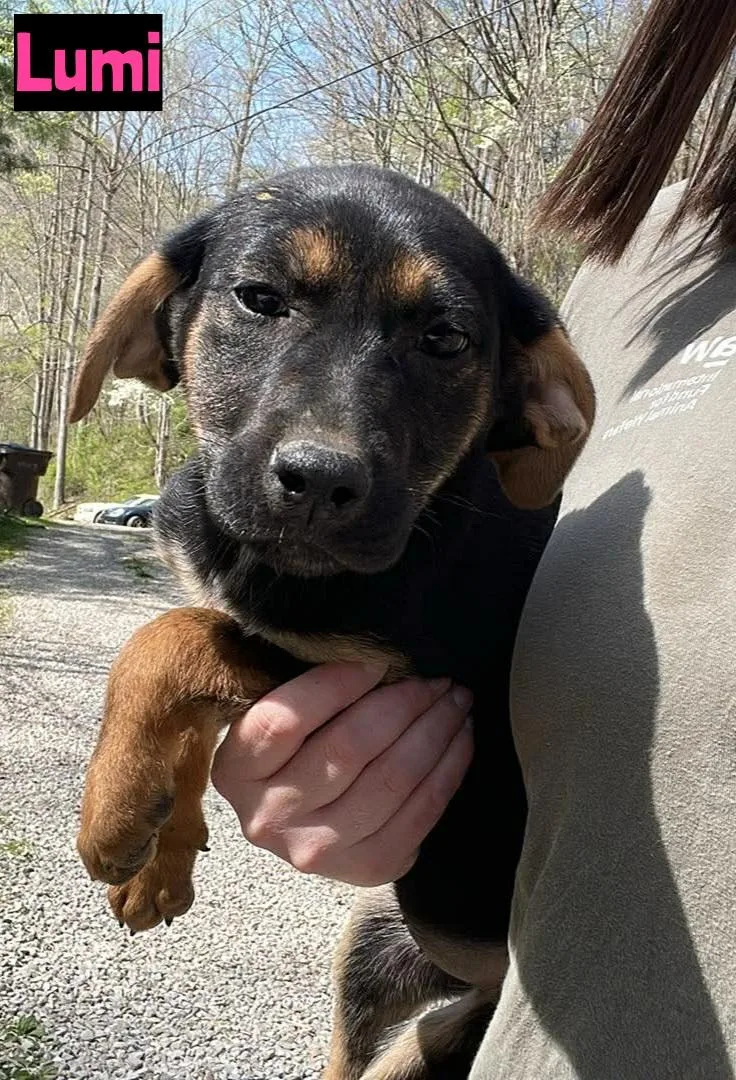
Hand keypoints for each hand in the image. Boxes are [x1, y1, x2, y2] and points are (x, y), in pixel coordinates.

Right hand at [211, 663, 473, 885]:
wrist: (295, 822)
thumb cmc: (291, 748)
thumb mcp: (271, 714)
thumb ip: (303, 687)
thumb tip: (373, 653)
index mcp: (236, 769)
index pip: (285, 719)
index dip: (337, 683)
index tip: (379, 659)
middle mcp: (269, 817)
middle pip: (350, 747)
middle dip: (406, 702)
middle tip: (437, 676)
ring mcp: (317, 850)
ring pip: (393, 779)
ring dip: (436, 731)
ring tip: (456, 701)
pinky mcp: (365, 869)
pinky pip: (421, 814)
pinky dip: (449, 769)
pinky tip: (460, 738)